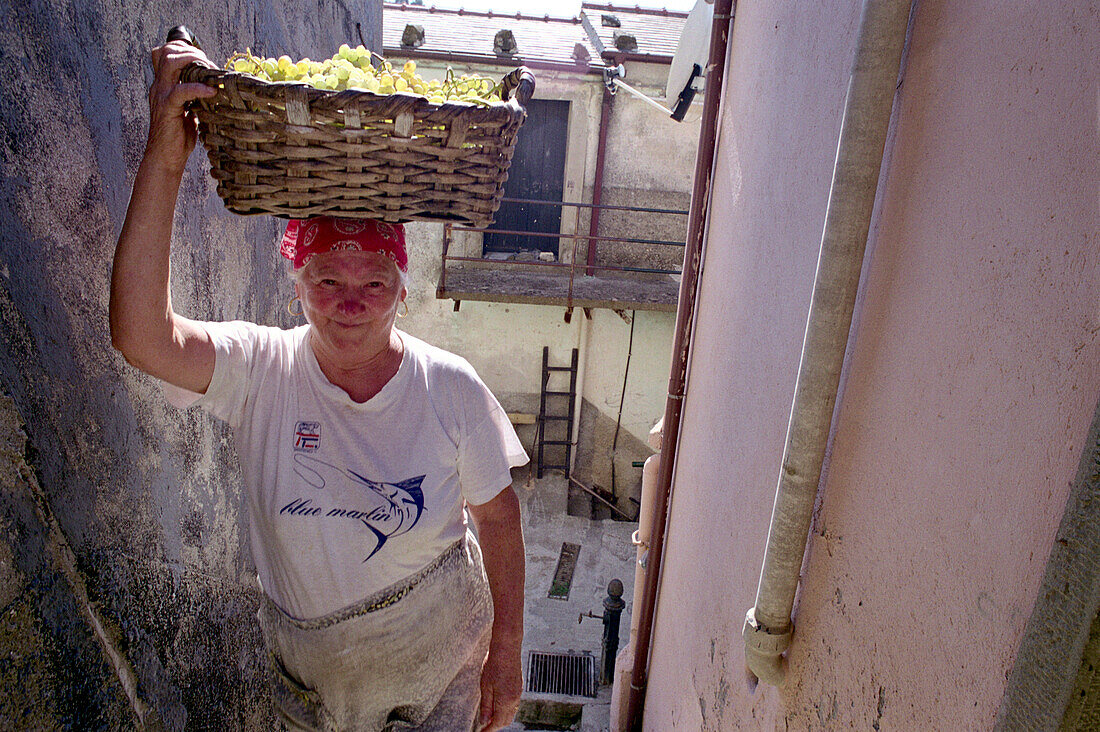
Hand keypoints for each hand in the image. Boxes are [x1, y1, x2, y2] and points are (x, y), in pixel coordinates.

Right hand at [145, 41, 217, 171]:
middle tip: (210, 65)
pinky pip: (181, 90)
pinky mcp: (167, 107)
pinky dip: (198, 88)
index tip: (205, 61)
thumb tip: (214, 91)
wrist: (165, 158)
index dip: (185, 49)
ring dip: (194, 62)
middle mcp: (160, 85)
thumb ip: (195, 98)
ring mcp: (162, 95)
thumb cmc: (178, 138)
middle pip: (168, 51)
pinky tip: (212, 92)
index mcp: (164, 85)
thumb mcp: (188, 112)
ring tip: (211, 73)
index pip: (166, 52)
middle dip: (192, 52)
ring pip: (171, 62)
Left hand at [477, 639, 521, 730]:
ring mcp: (518, 693)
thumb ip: (486, 706)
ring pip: (511, 713)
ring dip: (501, 718)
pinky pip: (513, 705)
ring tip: (490, 717)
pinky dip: (506, 710)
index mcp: (505, 701)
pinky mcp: (518, 687)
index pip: (497, 723)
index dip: (488, 730)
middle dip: (495, 726)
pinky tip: (498, 705)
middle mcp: (514, 699)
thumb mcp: (485, 686)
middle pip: (506, 721)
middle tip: (484, 727)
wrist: (507, 647)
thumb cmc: (495, 663)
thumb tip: (484, 721)